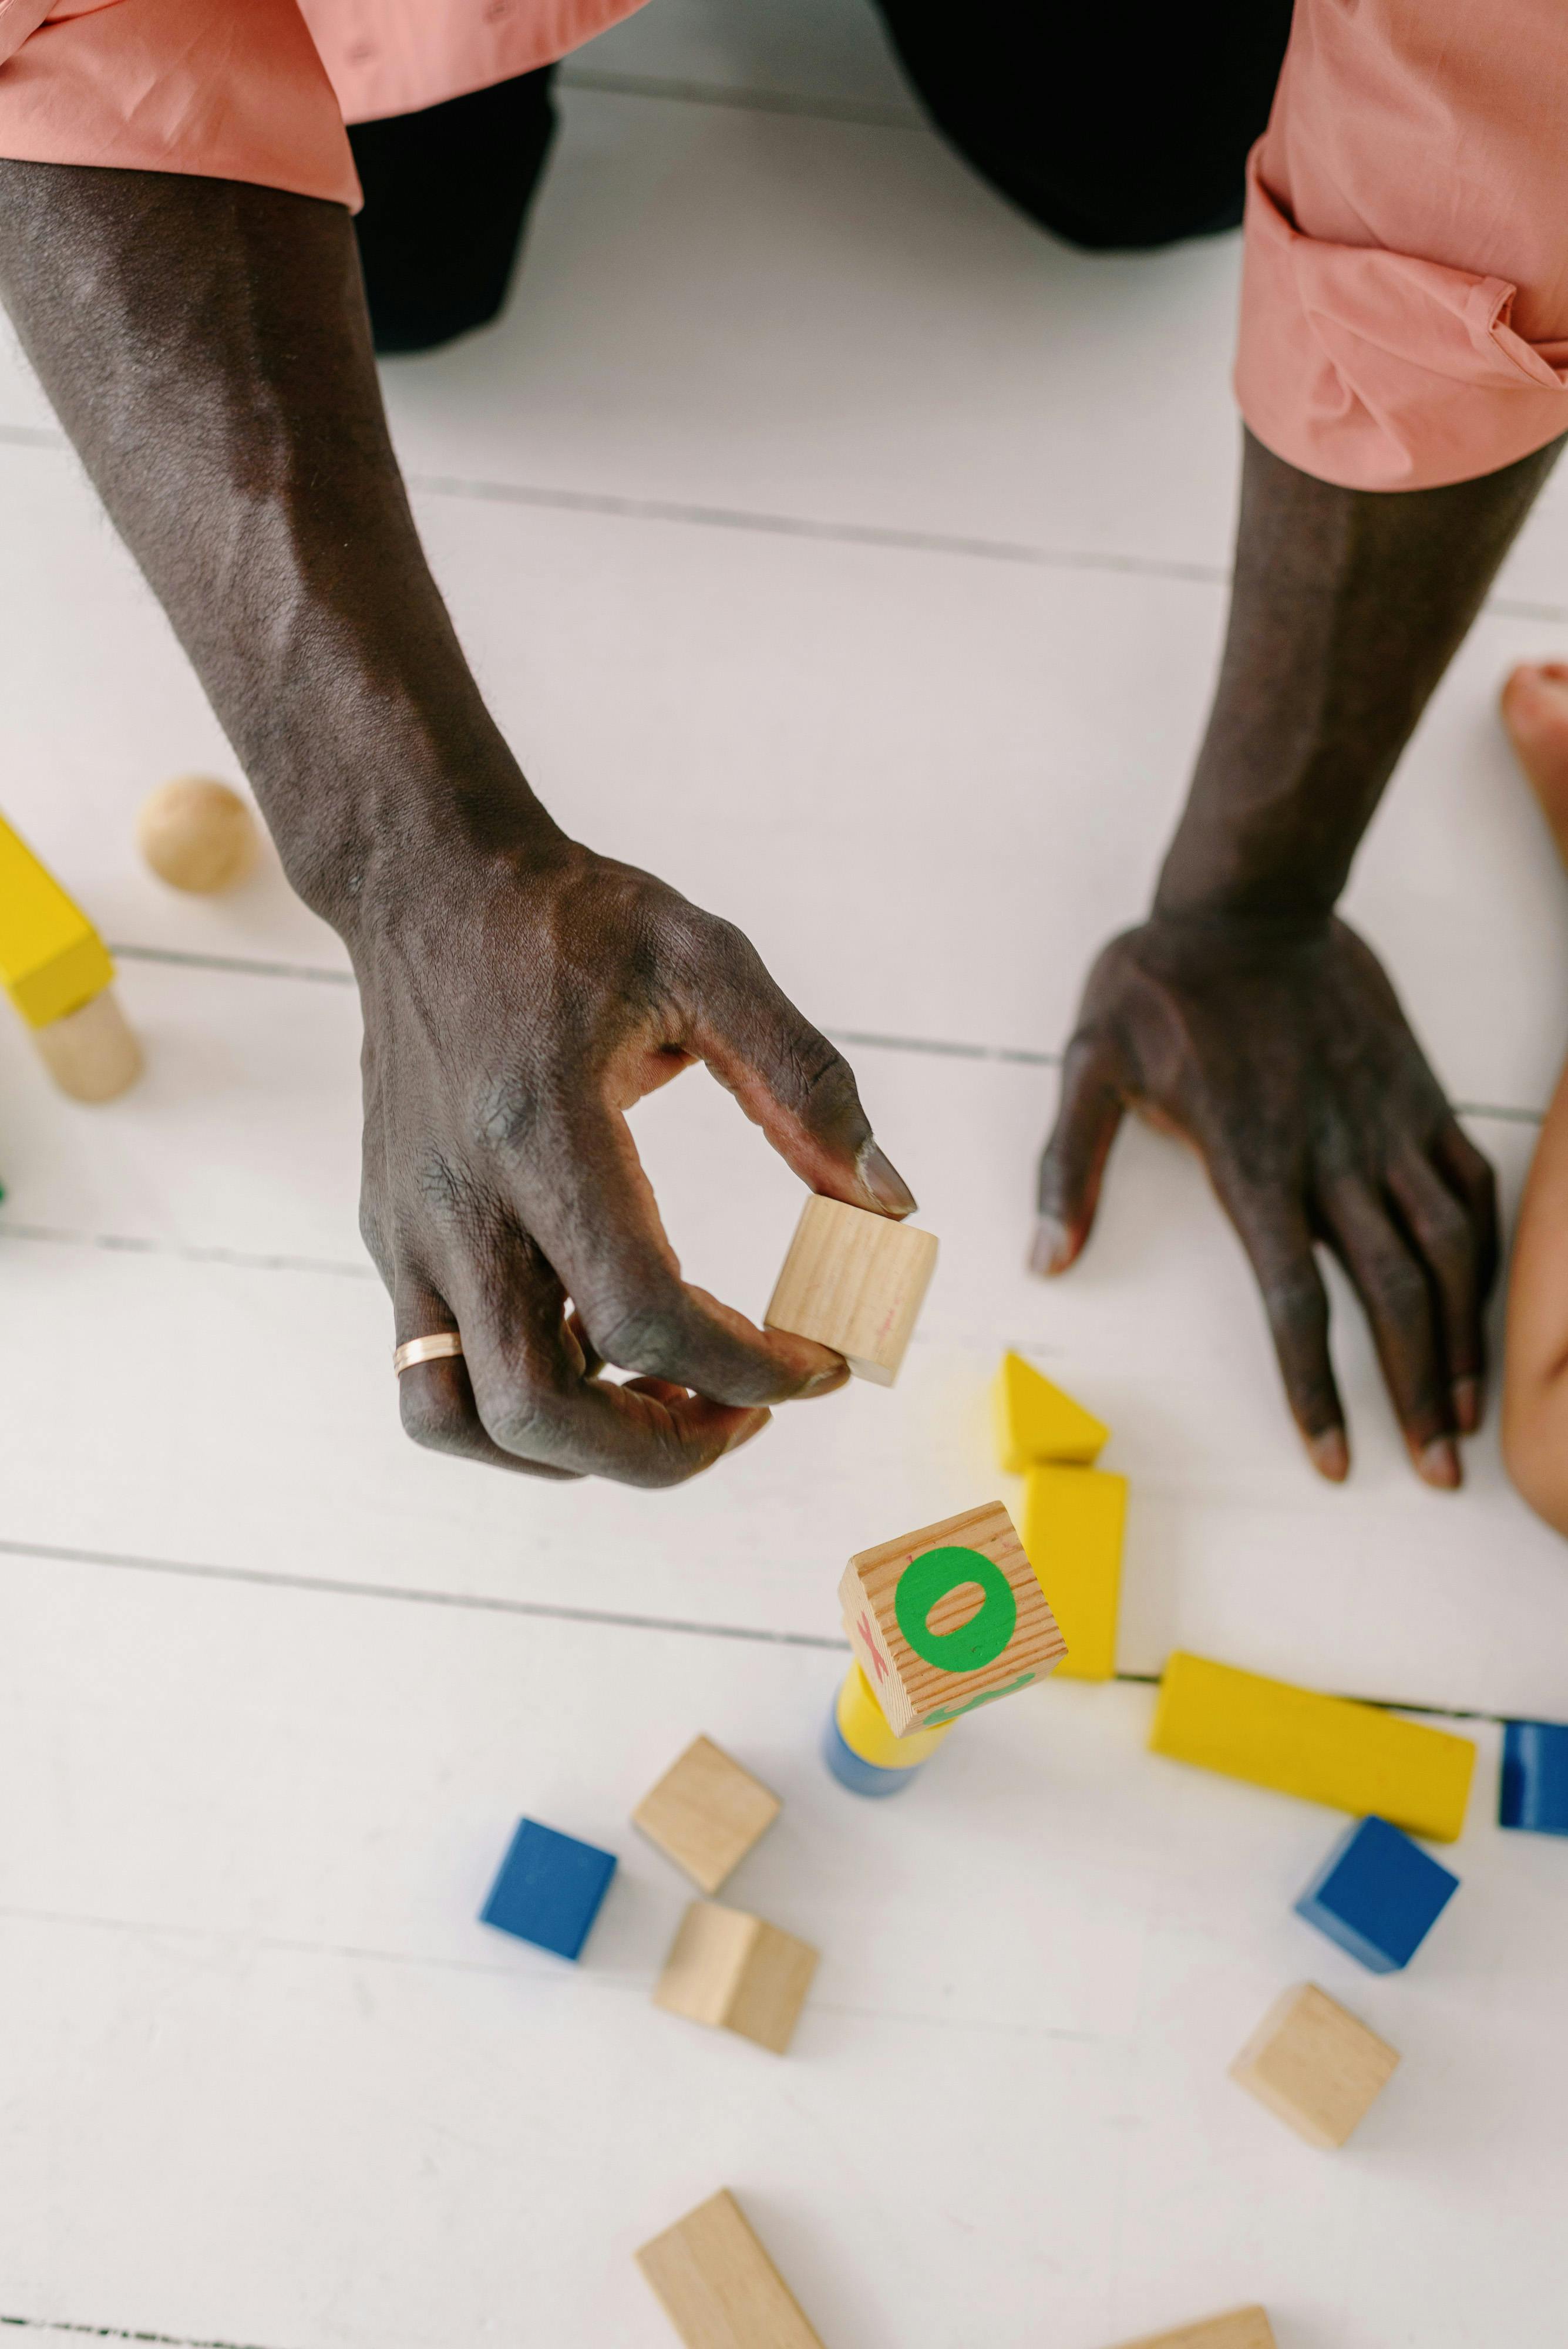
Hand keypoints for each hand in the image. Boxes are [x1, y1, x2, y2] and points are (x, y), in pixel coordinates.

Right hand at [355, 825, 915, 1486]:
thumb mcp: (709, 959)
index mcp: (542, 1130)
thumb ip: (806, 1084)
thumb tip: (890, 1207)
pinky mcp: (390, 1240)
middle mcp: (458, 1200)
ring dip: (582, 1450)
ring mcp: (409, 1231)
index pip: (643, 1312)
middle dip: (665, 1448)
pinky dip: (519, 1412)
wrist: (426, 884)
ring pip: (467, 1419)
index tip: (824, 1364)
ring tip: (677, 1405)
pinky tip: (601, 1361)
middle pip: (541, 1408)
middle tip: (751, 1413)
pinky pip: (434, 1382)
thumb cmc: (574, 918)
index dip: (749, 1369)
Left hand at [1034, 914, 1496, 1485]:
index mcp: (1252, 1161)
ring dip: (1464, 1339)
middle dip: (1416, 1392)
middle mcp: (1334, 1154)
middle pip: (1392, 1295)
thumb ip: (1068, 1165)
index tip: (1336, 1458)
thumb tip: (1045, 1255)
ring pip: (1450, 1250)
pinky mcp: (1420, 1095)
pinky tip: (1485, 1309)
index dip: (1318, 1387)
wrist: (1250, 893)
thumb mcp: (1086, 1064)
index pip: (1296, 1300)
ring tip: (1465, 1418)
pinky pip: (1473, 1186)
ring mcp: (1388, 1124)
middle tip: (1439, 1471)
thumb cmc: (1157, 984)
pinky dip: (1488, 1255)